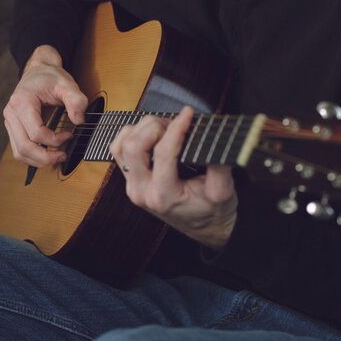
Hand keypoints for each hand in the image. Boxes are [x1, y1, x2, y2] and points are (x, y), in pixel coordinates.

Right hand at [3, 45, 87, 166]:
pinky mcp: (13, 128)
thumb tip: (79, 121)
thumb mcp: (67, 85)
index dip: (55, 140)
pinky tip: (47, 154)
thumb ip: (76, 101)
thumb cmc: (51, 77)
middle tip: (63, 156)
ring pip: (19, 152)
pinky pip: (19, 149)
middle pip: (24, 147)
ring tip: (56, 157)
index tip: (70, 135)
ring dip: (38, 160)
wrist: (38, 70)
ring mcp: (10, 122)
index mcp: (22, 102)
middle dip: (45, 157)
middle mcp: (11, 113)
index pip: (36, 133)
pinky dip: (33, 157)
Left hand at [110, 106, 237, 248]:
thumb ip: (220, 165)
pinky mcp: (129, 180)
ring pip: (122, 144)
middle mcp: (142, 191)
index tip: (188, 113)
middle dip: (155, 127)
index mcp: (164, 196)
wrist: (205, 227)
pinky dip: (132, 136)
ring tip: (165, 130)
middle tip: (176, 125)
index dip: (177, 127)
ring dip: (142, 130)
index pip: (164, 152)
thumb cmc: (213, 210)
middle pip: (134, 146)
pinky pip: (118, 150)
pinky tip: (151, 135)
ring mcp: (132, 186)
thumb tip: (214, 138)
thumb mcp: (222, 190)